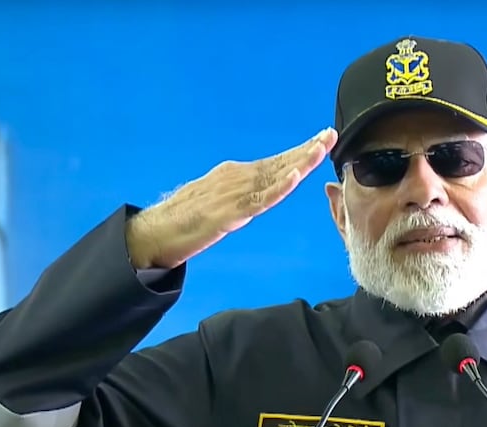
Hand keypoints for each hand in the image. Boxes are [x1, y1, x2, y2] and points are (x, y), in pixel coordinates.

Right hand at [126, 127, 337, 268]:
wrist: (156, 231)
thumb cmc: (185, 217)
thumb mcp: (220, 198)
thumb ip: (243, 193)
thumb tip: (263, 188)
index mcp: (236, 174)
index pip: (276, 161)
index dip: (300, 151)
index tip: (322, 139)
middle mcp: (237, 177)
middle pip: (279, 163)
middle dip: (307, 149)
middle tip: (330, 135)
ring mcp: (234, 193)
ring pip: (273, 176)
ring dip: (298, 163)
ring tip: (319, 149)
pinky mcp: (229, 212)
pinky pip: (259, 199)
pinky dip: (278, 188)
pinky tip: (294, 178)